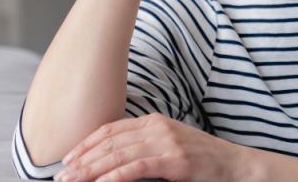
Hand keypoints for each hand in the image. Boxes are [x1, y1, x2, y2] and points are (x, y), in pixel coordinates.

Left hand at [54, 113, 242, 181]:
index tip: (67, 159)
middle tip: (61, 175)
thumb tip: (111, 161)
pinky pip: (139, 167)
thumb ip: (143, 147)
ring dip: (92, 170)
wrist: (236, 165)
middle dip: (82, 160)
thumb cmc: (201, 160)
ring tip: (73, 181)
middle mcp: (157, 127)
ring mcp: (167, 142)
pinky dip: (117, 176)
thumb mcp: (169, 146)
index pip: (110, 130)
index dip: (86, 144)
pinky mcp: (176, 160)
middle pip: (110, 142)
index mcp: (153, 120)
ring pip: (119, 155)